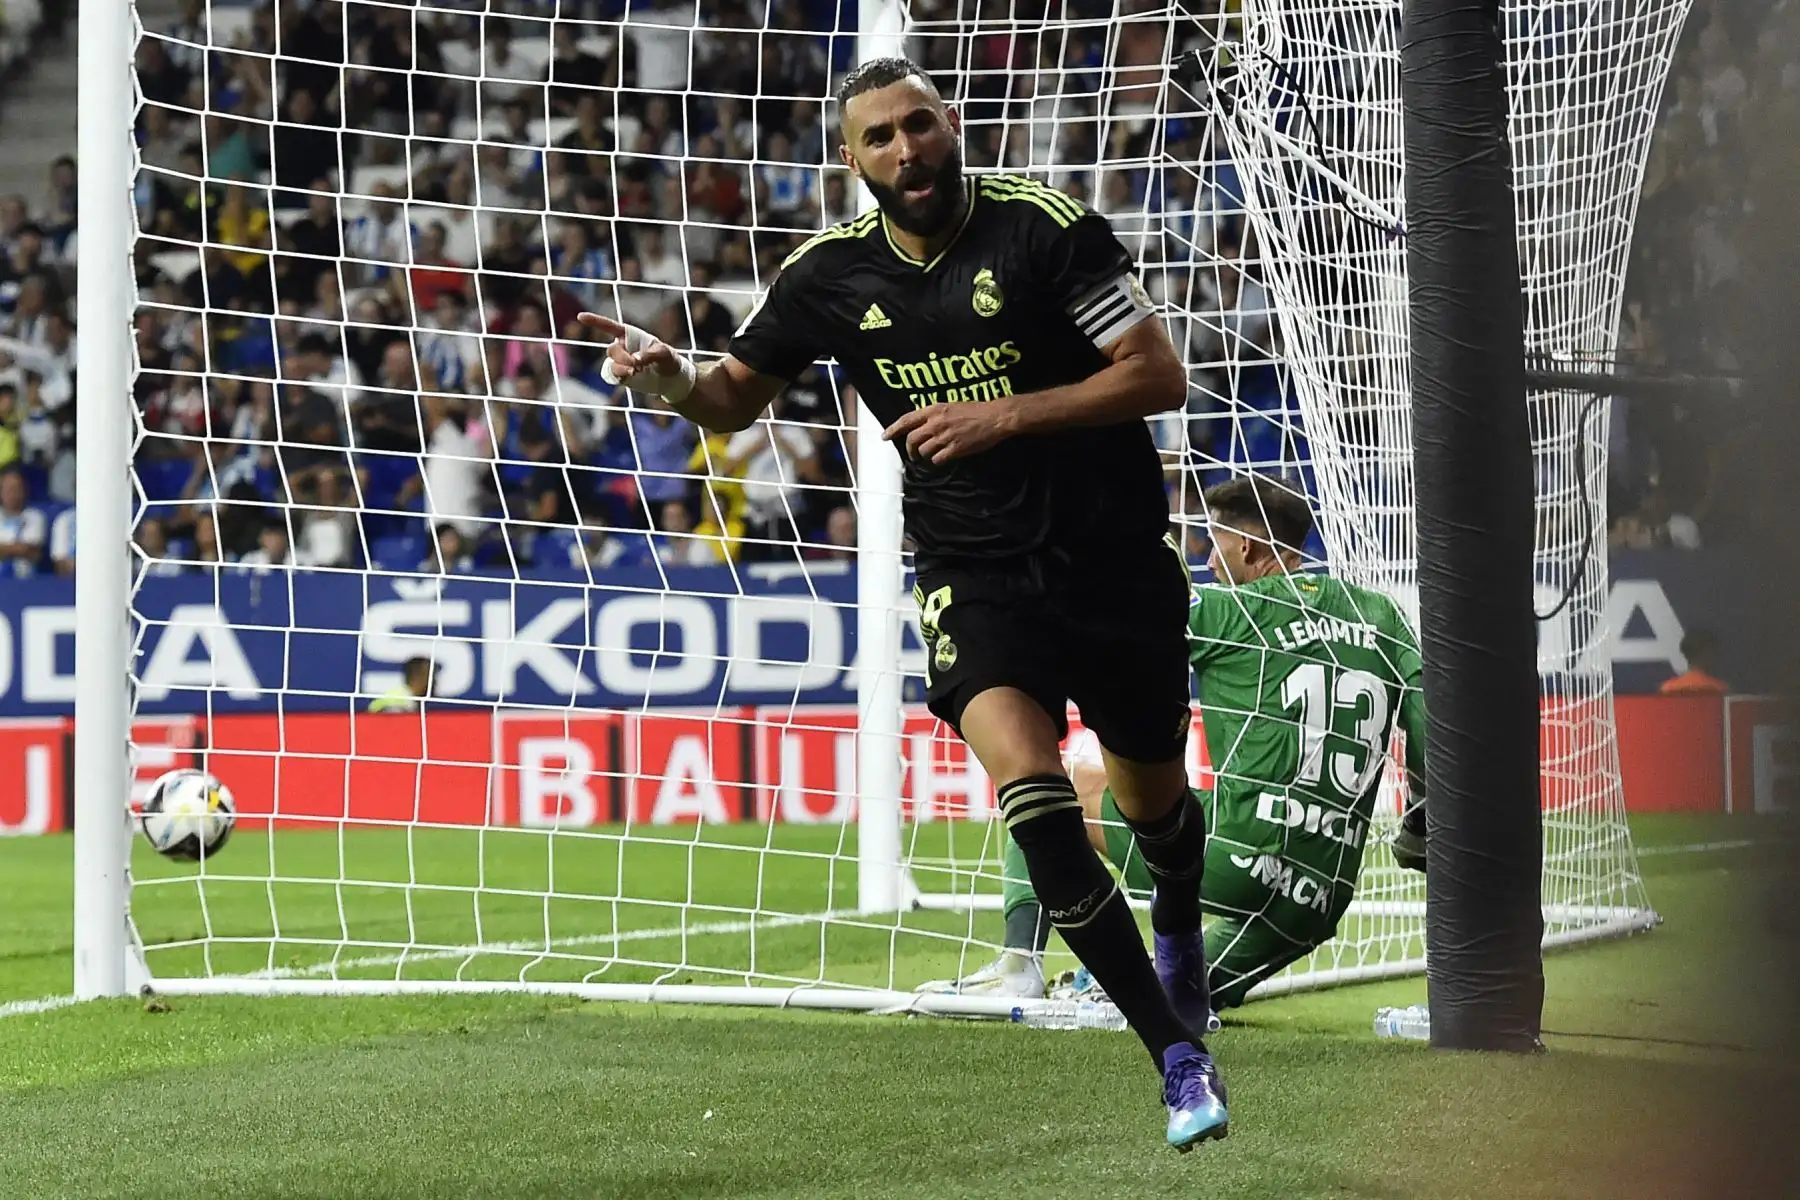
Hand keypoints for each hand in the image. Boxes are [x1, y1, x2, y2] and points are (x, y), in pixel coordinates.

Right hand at [576, 312, 685, 390]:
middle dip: (623, 358)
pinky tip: (629, 377)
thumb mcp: (664, 353)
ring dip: (621, 368)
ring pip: (611, 364)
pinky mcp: (621, 376)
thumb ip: (648, 355)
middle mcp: (622, 347)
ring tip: (636, 372)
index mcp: (629, 335)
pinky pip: (611, 375)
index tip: (580, 317)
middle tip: (637, 365)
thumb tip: (635, 361)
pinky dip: (618, 376)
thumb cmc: (668, 359)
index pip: (609, 326)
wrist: (670, 378)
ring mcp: (620, 361)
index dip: (595, 321)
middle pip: (612, 350)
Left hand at [883, 400, 1017, 464]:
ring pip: (923, 452)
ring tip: (931, 455)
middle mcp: (936, 423)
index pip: (907, 420)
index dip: (893, 429)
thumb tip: (922, 425)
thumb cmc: (976, 410)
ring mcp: (944, 437)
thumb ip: (935, 415)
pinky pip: (937, 460)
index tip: (885, 436)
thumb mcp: (951, 406)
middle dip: (910, 450)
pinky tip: (943, 458)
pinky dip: (937, 461)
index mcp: (934, 410)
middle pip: (911, 440)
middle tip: (913, 454)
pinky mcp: (954, 449)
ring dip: (924, 456)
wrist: (995, 417)